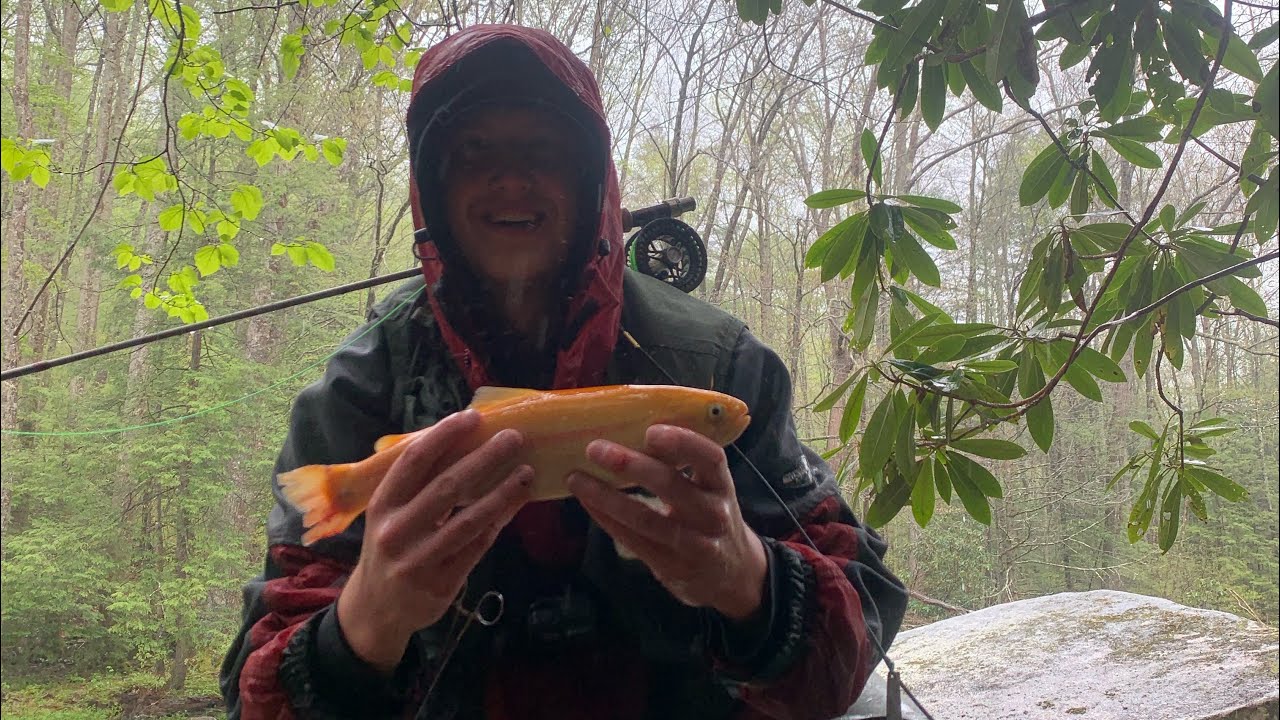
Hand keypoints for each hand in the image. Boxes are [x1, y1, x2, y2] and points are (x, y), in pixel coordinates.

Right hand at [337, 409, 533, 672]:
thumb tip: (459, 440)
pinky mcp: (441, 583)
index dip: (443, 436)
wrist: (376, 609)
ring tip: (526, 471)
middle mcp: (396, 532)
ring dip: (502, 492)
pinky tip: (516, 501)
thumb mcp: (388, 515)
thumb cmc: (390, 548)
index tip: (472, 417)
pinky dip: (500, 521)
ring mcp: (418, 560)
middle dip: (484, 459)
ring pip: (469, 520)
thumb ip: (415, 485)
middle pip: (446, 488)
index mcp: (382, 506)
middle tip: (513, 437)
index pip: (413, 462)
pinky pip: (478, 546)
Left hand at [567, 424, 767, 621]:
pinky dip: (606, 519)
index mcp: (721, 485)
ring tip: (576, 478)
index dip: (683, 442)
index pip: (710, 458)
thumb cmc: (709, 516)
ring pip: (645, 519)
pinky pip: (633, 539)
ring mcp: (694, 544)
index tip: (651, 431)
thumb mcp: (710, 490)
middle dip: (631, 465)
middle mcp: (713, 514)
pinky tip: (587, 502)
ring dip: (606, 496)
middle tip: (595, 449)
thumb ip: (684, 466)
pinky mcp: (671, 566)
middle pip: (671, 486)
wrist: (732, 573)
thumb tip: (631, 429)